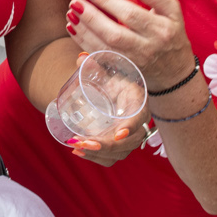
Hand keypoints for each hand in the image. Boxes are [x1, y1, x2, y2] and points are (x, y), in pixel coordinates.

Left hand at [61, 52, 149, 166]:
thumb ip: (95, 65)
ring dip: (98, 154)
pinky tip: (79, 152)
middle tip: (84, 142)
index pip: (139, 117)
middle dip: (106, 146)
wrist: (115, 92)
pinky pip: (111, 158)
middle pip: (128, 142)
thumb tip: (81, 58)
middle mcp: (138, 123)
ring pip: (119, 153)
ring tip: (77, 147)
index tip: (117, 134)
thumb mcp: (108, 72)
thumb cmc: (114, 81)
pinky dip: (96, 158)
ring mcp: (130, 138)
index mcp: (138, 102)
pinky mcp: (120, 147)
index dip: (130, 127)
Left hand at [67, 0, 194, 89]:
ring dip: (83, 32)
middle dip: (91, 18)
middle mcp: (145, 48)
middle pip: (114, 34)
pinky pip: (99, 59)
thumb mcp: (173, 12)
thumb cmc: (172, 36)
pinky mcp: (122, 71)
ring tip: (70, 14)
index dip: (109, 2)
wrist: (174, 73)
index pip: (131, 15)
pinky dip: (84, 45)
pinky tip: (73, 30)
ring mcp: (133, 63)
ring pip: (104, 49)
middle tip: (75, 2)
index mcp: (160, 30)